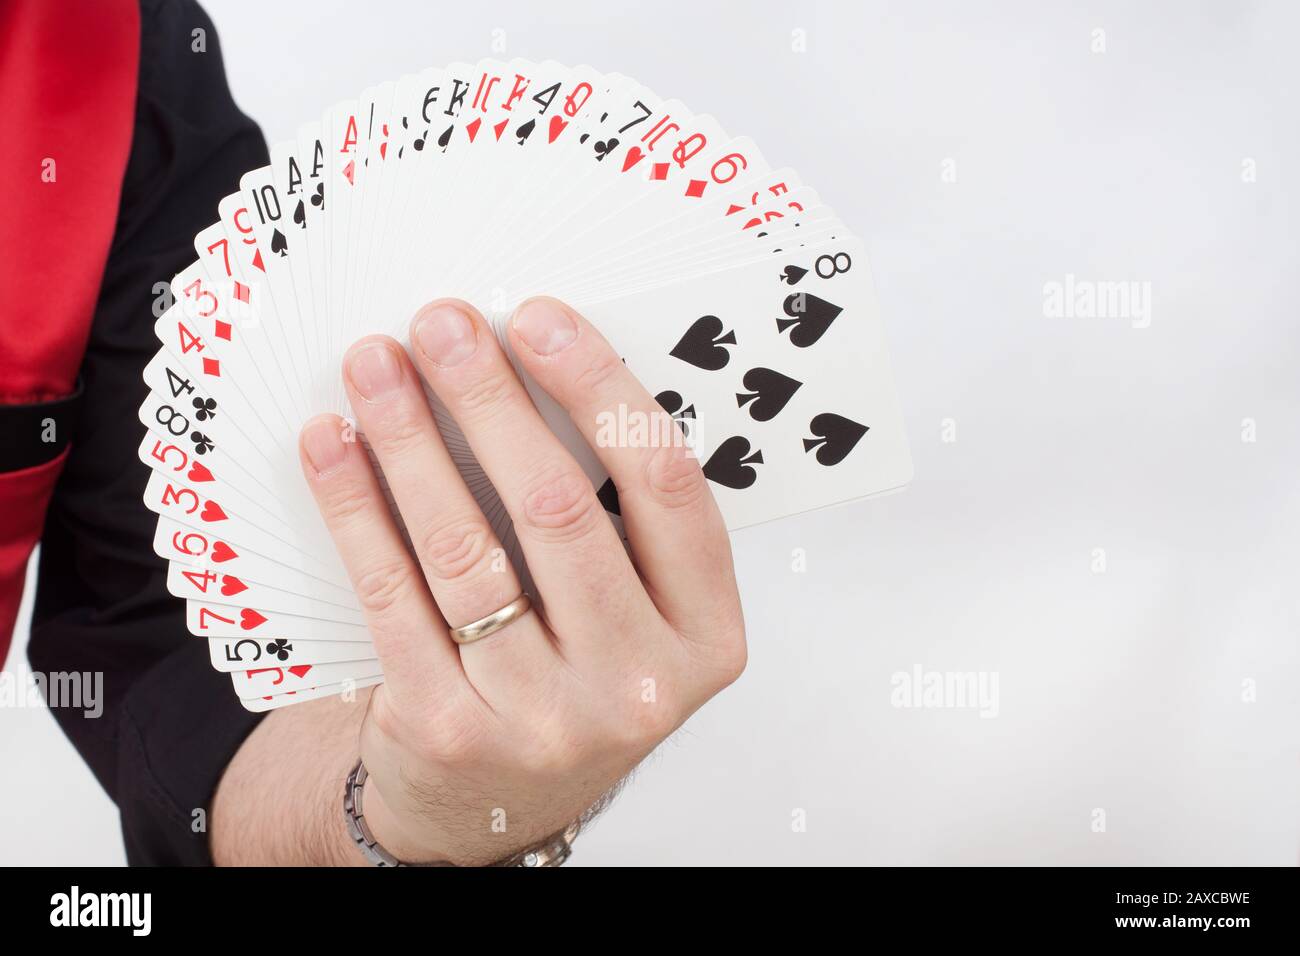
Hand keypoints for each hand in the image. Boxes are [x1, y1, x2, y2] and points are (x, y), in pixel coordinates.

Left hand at [297, 297, 745, 864]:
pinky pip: (391, 594)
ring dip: (411, 439)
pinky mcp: (446, 728)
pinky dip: (356, 507)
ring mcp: (541, 715)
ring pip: (465, 546)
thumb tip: (532, 373)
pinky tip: (335, 446)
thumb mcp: (634, 616)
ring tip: (377, 367)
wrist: (496, 803)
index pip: (667, 486)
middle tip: (443, 325)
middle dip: (490, 397)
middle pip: (558, 507)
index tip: (539, 320)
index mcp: (705, 635)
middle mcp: (635, 682)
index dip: (599, 388)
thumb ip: (618, 525)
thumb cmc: (574, 682)